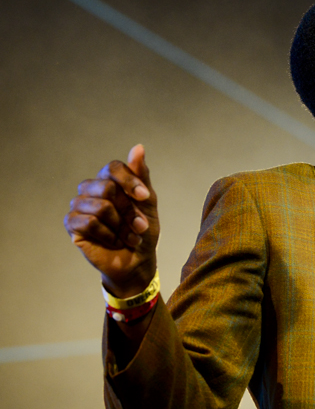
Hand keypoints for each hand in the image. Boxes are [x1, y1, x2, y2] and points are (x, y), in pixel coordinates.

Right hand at [64, 144, 158, 297]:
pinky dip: (108, 235)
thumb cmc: (142, 231)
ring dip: (121, 226)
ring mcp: (79, 206)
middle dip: (128, 210)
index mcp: (110, 181)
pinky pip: (90, 223)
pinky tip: (114, 241)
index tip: (143, 197)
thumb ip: (141, 176)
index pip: (113, 167)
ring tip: (128, 237)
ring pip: (100, 207)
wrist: (137, 261)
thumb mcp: (148, 203)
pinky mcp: (72, 224)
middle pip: (107, 188)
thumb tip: (138, 147)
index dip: (130, 181)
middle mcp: (91, 189)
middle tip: (139, 226)